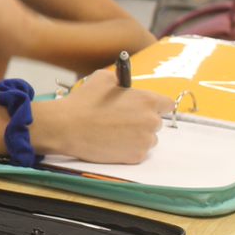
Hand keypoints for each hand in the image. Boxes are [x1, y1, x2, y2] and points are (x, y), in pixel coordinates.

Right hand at [32, 68, 171, 163]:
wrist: (67, 127)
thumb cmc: (83, 102)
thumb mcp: (102, 78)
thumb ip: (119, 79)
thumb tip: (122, 83)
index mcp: (147, 100)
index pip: (167, 104)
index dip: (155, 105)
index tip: (142, 108)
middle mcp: (151, 121)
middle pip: (155, 122)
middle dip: (141, 121)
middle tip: (120, 120)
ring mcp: (145, 141)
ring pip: (147, 138)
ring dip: (135, 136)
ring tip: (113, 133)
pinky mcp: (136, 156)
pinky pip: (137, 152)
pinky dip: (127, 149)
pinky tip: (110, 142)